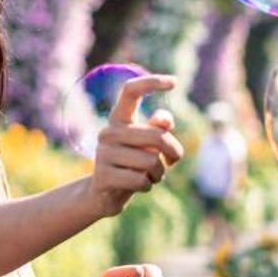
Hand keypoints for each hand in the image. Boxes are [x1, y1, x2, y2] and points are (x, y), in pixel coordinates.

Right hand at [90, 75, 184, 215]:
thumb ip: (157, 129)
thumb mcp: (147, 145)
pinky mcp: (103, 176)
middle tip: (171, 161)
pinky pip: (141, 180)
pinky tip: (139, 186)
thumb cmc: (132, 164)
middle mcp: (108, 133)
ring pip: (151, 162)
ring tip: (148, 175)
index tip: (174, 81)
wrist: (103, 194)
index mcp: (119, 120)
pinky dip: (148, 186)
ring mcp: (103, 154)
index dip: (152, 82)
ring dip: (158, 173)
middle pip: (157, 136)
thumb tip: (165, 120)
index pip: (131, 91)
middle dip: (172, 152)